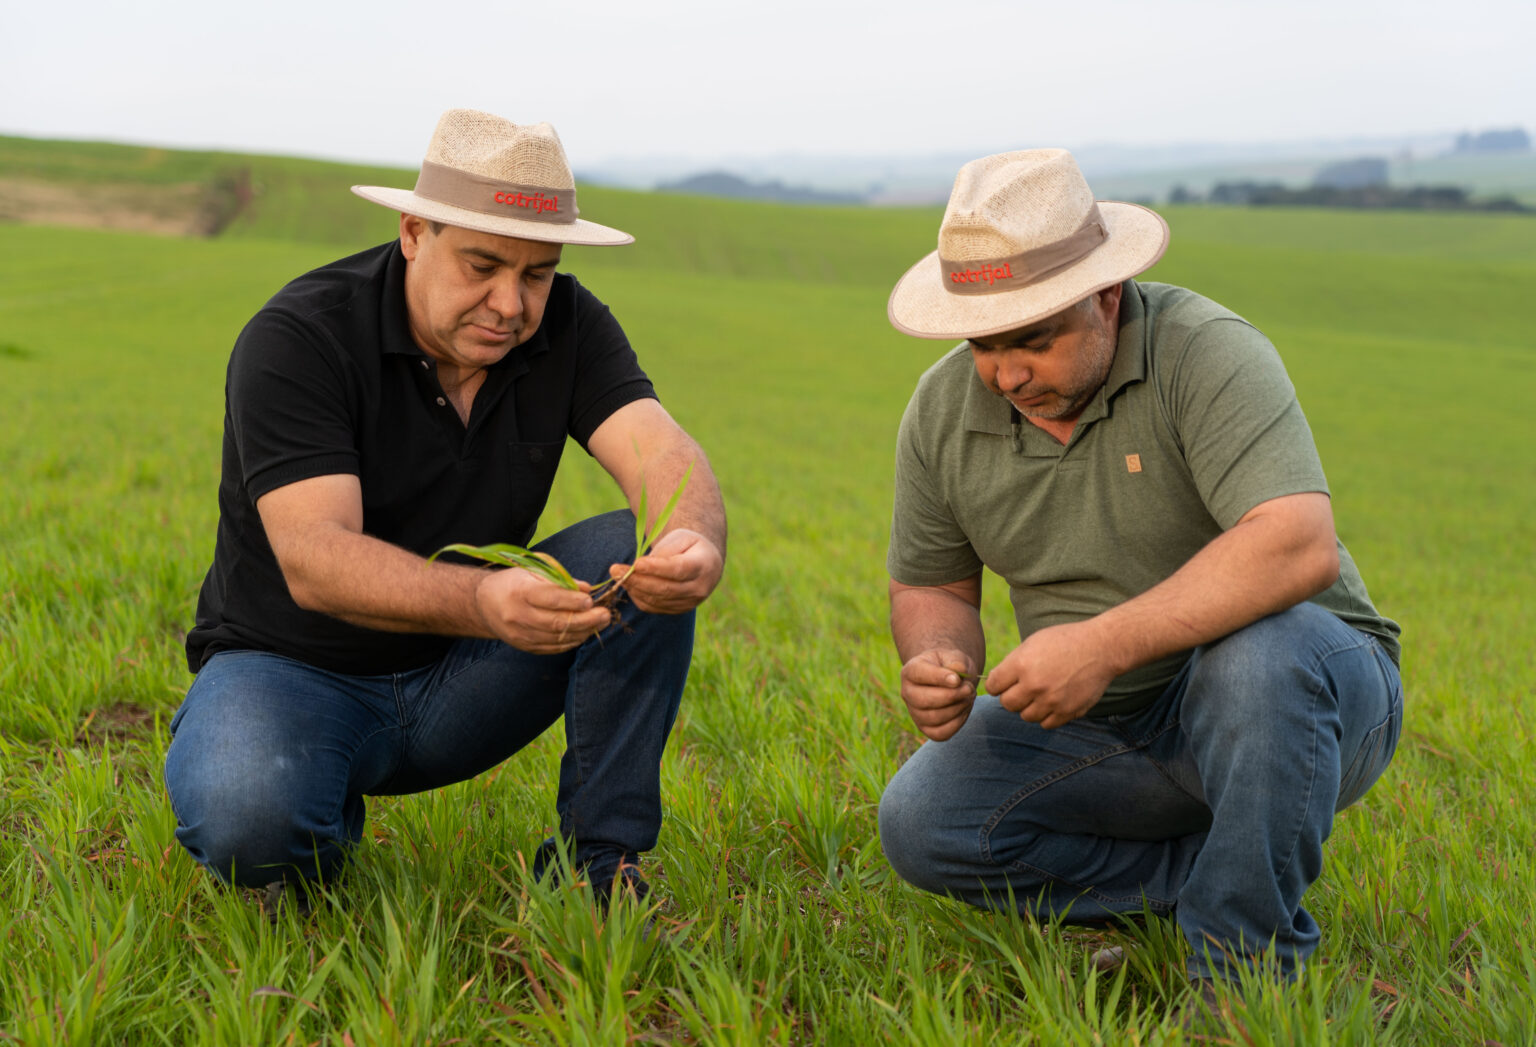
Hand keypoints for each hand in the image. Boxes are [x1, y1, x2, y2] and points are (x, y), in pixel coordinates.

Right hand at [475, 567, 613, 653]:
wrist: (484, 605)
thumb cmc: (514, 583)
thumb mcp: (532, 572)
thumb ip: (560, 580)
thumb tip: (586, 588)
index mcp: (520, 592)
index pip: (550, 599)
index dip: (573, 601)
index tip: (591, 600)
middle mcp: (519, 616)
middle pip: (557, 622)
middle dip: (585, 620)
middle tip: (605, 615)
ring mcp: (520, 635)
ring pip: (557, 638)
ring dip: (583, 632)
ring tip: (601, 623)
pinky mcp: (524, 647)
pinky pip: (552, 648)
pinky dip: (572, 641)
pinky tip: (584, 633)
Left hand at [612, 528, 722, 613]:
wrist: (705, 562)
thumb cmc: (689, 545)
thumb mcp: (680, 538)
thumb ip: (664, 552)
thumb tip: (641, 568)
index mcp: (703, 565)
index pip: (678, 570)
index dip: (656, 568)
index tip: (636, 563)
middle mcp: (699, 588)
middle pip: (665, 588)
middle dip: (637, 580)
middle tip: (615, 570)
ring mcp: (690, 602)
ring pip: (657, 600)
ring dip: (634, 588)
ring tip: (618, 575)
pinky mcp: (679, 610)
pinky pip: (654, 607)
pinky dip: (638, 597)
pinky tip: (629, 584)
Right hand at [900, 649, 978, 740]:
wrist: (951, 679)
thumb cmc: (950, 666)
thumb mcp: (954, 656)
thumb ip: (956, 661)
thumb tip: (958, 672)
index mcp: (910, 671)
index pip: (919, 674)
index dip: (939, 678)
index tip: (957, 679)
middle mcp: (907, 693)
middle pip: (924, 700)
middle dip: (952, 696)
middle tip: (969, 689)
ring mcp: (914, 713)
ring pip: (934, 718)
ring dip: (957, 709)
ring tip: (969, 697)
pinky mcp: (926, 728)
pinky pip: (940, 733)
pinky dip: (957, 723)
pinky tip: (964, 709)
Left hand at [985, 621, 1115, 729]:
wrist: (1101, 648)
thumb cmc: (1065, 641)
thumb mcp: (1033, 643)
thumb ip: (1013, 664)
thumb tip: (996, 683)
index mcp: (1021, 665)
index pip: (993, 686)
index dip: (996, 684)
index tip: (1002, 682)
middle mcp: (1034, 685)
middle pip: (1007, 704)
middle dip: (1011, 696)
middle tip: (1021, 688)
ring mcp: (1052, 701)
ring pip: (1026, 716)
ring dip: (1029, 707)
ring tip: (1040, 693)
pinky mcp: (1068, 712)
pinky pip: (1046, 723)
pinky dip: (1046, 715)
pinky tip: (1052, 701)